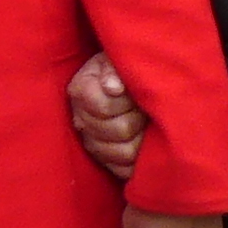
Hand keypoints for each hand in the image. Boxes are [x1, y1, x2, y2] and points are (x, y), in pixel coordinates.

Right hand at [66, 51, 142, 181]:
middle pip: (118, 131)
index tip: (133, 89)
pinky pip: (124, 170)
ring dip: (142, 137)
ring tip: (146, 122)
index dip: (125, 101)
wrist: (137, 82)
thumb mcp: (121, 57)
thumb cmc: (129, 66)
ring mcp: (93, 143)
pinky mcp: (107, 162)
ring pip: (123, 153)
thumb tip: (113, 87)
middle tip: (145, 105)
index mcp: (80, 90)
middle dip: (137, 116)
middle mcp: (80, 120)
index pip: (103, 108)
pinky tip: (146, 143)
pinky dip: (140, 160)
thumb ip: (115, 68)